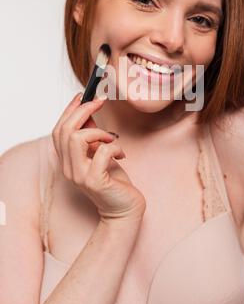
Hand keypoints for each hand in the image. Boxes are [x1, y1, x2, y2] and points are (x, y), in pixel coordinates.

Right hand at [51, 93, 145, 224]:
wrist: (125, 209)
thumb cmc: (114, 181)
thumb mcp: (100, 153)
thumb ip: (92, 136)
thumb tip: (89, 112)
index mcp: (67, 160)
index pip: (58, 130)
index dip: (69, 110)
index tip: (83, 95)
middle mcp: (68, 168)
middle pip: (65, 130)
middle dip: (83, 110)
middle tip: (101, 101)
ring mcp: (79, 176)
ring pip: (77, 138)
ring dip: (99, 132)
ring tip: (113, 139)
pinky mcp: (95, 181)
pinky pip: (101, 152)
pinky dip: (115, 147)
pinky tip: (121, 155)